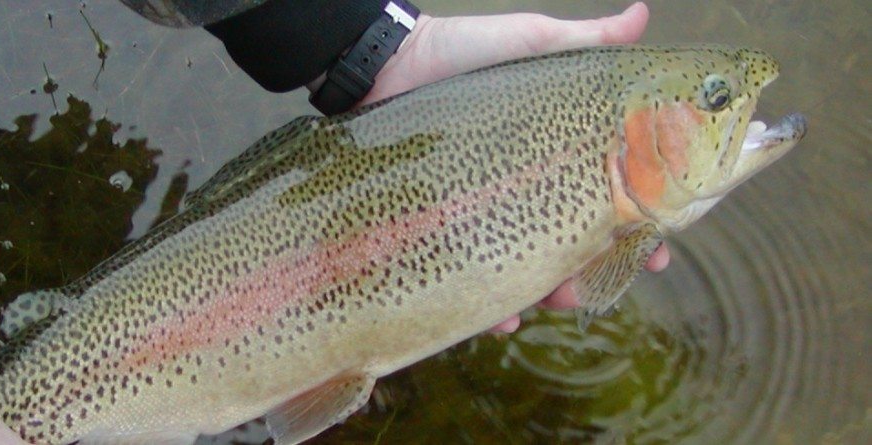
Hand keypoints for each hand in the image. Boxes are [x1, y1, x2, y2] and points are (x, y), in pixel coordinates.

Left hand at [357, 3, 665, 332]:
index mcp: (556, 153)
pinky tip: (501, 319)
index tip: (659, 251)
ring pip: (527, 268)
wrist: (387, 63)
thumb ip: (585, 40)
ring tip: (556, 301)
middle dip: (594, 272)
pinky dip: (487, 306)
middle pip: (573, 244)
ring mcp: (484, 212)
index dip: (641, 228)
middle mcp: (524, 187)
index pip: (611, 198)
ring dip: (547, 294)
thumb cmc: (460, 50)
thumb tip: (641, 14)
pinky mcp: (442, 228)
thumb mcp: (529, 42)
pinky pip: (467, 277)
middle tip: (598, 285)